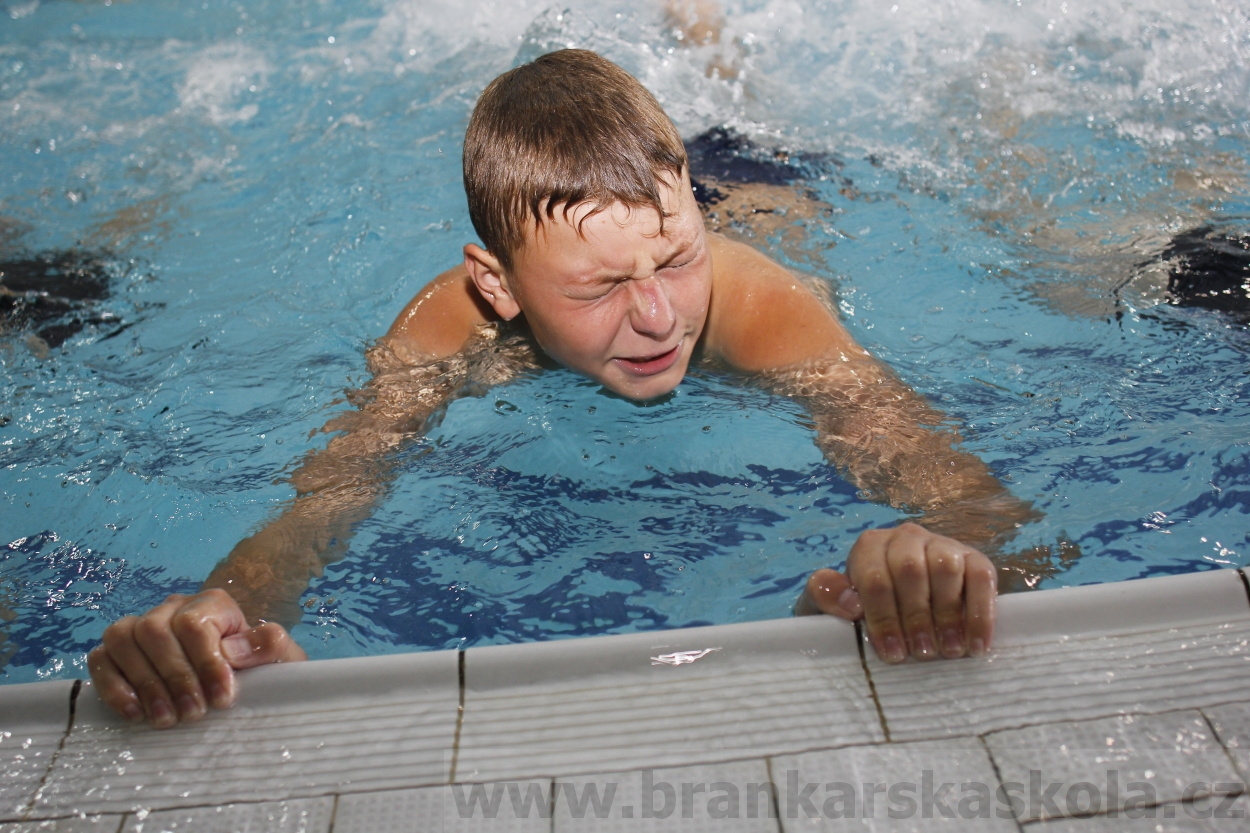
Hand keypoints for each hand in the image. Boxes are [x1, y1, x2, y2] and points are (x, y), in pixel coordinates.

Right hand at [87, 588, 305, 728]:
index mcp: (212, 604)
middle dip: (174, 678)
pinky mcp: (117, 652)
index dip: (205, 662)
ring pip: (122, 638)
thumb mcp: (279, 660)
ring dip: (144, 683)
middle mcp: (172, 608)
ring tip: (167, 719)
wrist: (241, 688)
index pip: (193, 623)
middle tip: (193, 714)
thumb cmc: (260, 671)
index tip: (222, 698)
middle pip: (154, 630)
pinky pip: (101, 658)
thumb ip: (269, 646)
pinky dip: (113, 686)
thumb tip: (231, 649)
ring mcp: (140, 627)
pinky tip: (135, 714)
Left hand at [795, 522, 996, 662]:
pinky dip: (981, 613)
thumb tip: (849, 603)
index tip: (891, 652)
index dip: (882, 617)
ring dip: (948, 614)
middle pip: (909, 571)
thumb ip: (825, 596)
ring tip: (948, 650)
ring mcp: (942, 545)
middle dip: (915, 617)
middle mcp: (905, 538)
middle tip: (922, 653)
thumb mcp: (833, 604)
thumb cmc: (863, 610)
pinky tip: (977, 644)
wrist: (895, 606)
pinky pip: (982, 577)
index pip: (873, 577)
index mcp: (870, 547)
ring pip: (945, 568)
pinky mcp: (973, 558)